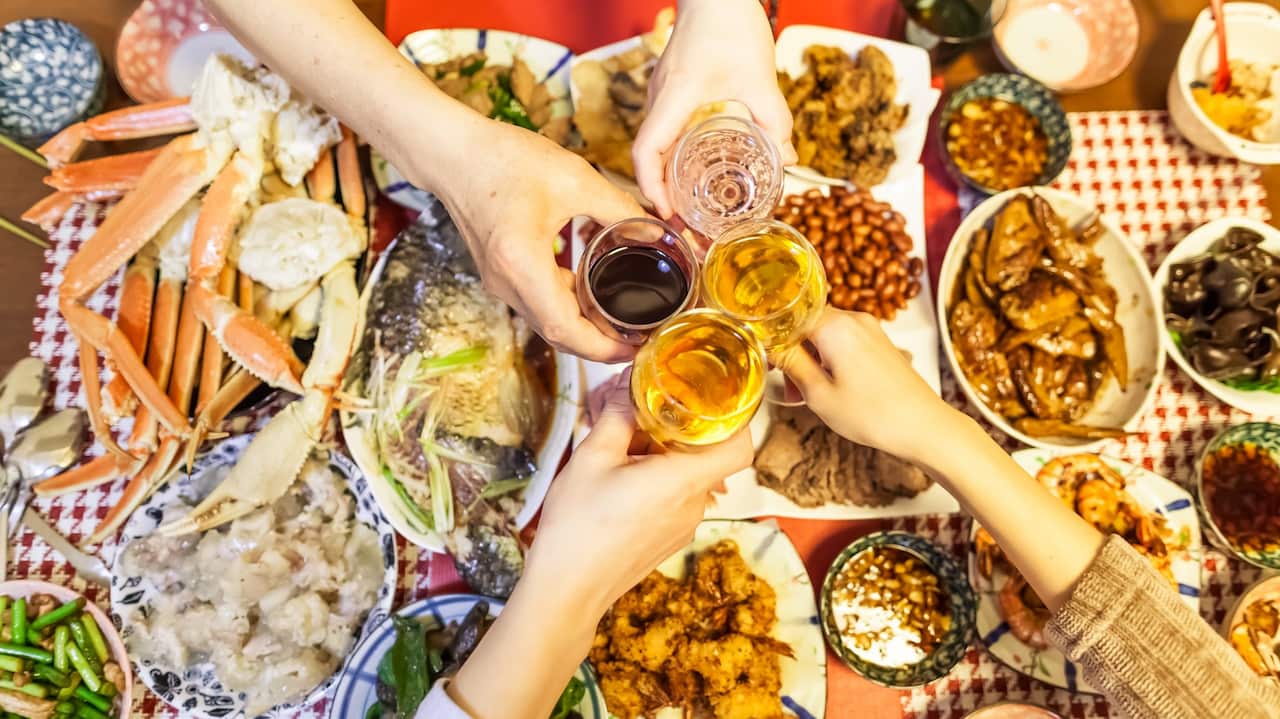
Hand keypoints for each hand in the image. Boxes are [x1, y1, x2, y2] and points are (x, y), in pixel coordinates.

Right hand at [427, 119, 646, 361]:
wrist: (454, 153)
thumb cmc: (504, 159)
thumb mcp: (574, 178)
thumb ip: (619, 208)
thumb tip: (657, 232)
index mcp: (522, 262)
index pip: (565, 328)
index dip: (602, 348)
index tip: (635, 347)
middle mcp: (505, 282)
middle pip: (557, 333)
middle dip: (599, 345)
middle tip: (638, 339)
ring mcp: (498, 281)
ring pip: (546, 322)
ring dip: (583, 329)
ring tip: (623, 322)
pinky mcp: (499, 275)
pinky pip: (537, 304)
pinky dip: (566, 308)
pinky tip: (593, 297)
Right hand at [527, 370, 753, 610]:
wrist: (566, 590)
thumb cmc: (578, 525)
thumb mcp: (591, 457)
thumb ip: (618, 415)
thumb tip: (630, 384)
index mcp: (682, 480)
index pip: (740, 447)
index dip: (733, 419)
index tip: (705, 399)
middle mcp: (694, 505)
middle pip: (707, 455)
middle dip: (676, 431)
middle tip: (638, 416)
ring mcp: (684, 525)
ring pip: (687, 475)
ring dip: (661, 455)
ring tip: (619, 449)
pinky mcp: (670, 537)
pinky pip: (675, 497)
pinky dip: (656, 479)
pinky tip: (619, 478)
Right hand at [632, 0, 795, 217]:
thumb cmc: (731, 25)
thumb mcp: (759, 77)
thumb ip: (775, 120)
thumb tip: (787, 159)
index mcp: (673, 99)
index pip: (646, 152)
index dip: (650, 188)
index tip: (667, 213)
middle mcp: (659, 100)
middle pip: (646, 157)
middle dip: (659, 195)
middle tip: (683, 224)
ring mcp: (661, 94)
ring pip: (653, 144)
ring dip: (664, 178)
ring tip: (685, 207)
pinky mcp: (669, 89)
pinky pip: (662, 130)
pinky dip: (670, 157)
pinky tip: (691, 170)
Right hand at [775, 307, 954, 462]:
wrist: (924, 426)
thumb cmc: (874, 414)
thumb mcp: (818, 394)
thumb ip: (790, 363)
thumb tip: (770, 345)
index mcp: (834, 326)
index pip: (788, 318)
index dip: (773, 341)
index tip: (767, 364)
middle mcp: (854, 319)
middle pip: (807, 325)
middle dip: (793, 354)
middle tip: (790, 389)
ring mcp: (870, 329)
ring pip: (825, 336)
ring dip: (811, 360)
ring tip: (809, 396)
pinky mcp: (879, 343)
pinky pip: (843, 343)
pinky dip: (830, 362)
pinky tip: (831, 390)